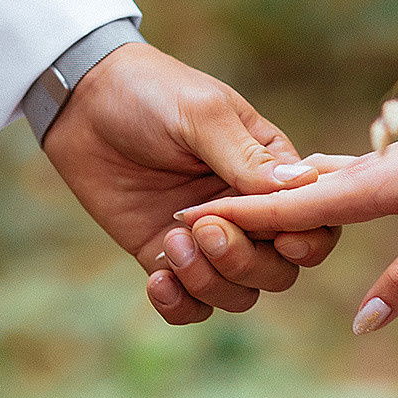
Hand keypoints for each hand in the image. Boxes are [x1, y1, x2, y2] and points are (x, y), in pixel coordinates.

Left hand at [41, 43, 338, 322]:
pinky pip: (191, 305)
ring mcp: (208, 239)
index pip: (314, 221)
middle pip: (280, 269)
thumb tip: (303, 185)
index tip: (276, 234)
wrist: (83, 102)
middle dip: (246, 261)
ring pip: (239, 293)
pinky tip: (156, 279)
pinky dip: (180, 304)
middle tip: (204, 227)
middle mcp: (248, 211)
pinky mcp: (166, 256)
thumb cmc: (151, 92)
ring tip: (172, 240)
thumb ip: (246, 158)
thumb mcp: (202, 115)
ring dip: (209, 281)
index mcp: (271, 172)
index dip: (306, 240)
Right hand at [176, 52, 397, 332]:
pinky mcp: (376, 170)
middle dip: (227, 211)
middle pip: (277, 197)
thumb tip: (363, 325)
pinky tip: (278, 195)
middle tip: (174, 227)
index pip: (283, 207)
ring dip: (254, 202)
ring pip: (295, 186)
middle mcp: (354, 175)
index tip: (181, 222)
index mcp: (363, 187)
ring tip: (209, 217)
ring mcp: (363, 169)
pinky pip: (317, 182)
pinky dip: (286, 191)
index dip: (233, 217)